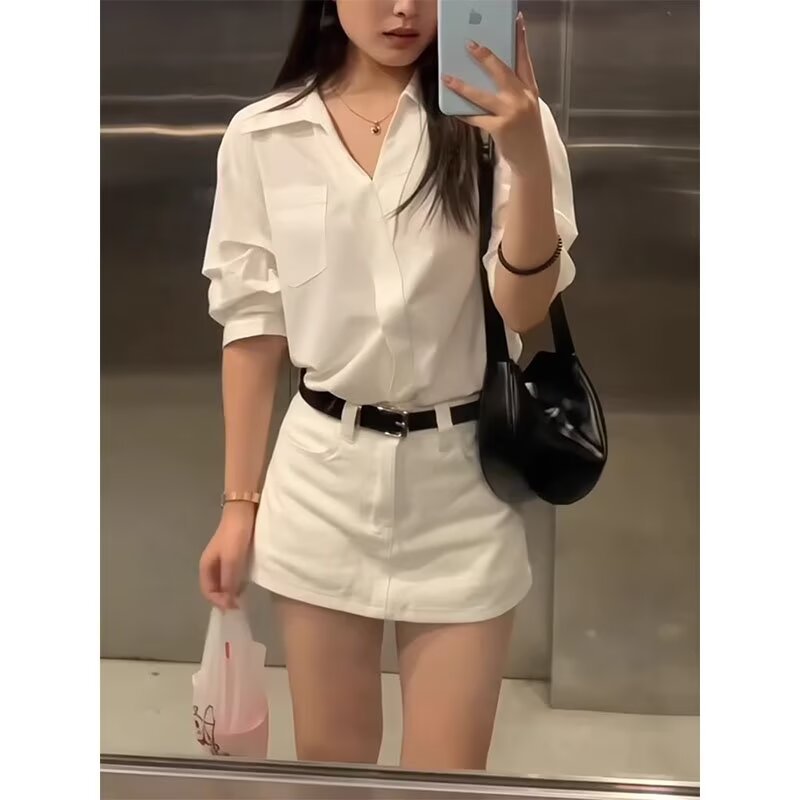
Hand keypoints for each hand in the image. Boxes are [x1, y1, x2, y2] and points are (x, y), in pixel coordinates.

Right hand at [199, 502, 256, 609]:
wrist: (243, 510)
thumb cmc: (235, 535)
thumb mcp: (232, 559)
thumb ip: (229, 580)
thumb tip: (229, 601)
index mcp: (206, 565)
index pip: (208, 592)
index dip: (219, 602)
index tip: (234, 607)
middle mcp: (212, 564)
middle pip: (214, 588)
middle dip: (224, 599)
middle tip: (239, 606)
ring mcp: (222, 559)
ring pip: (224, 581)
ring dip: (231, 591)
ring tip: (243, 598)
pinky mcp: (233, 554)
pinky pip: (232, 573)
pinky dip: (237, 582)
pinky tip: (247, 584)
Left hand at [442, 12, 544, 177]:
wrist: (532, 160)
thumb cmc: (526, 133)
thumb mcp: (526, 108)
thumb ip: (513, 92)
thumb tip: (488, 78)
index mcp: (530, 90)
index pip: (525, 60)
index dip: (521, 40)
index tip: (517, 21)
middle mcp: (522, 98)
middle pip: (501, 71)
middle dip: (484, 57)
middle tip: (470, 45)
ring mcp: (512, 113)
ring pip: (483, 95)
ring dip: (463, 86)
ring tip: (448, 78)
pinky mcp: (500, 128)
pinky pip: (476, 118)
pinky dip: (464, 114)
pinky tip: (453, 109)